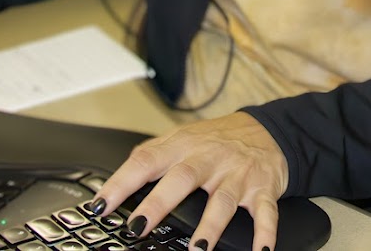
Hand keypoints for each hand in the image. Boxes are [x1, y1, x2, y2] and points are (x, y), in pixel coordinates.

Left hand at [91, 111, 287, 250]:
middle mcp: (209, 159)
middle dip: (159, 204)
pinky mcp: (262, 188)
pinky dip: (265, 232)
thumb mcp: (184, 136)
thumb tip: (121, 172)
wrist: (269, 131)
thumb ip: (154, 151)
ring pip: (222, 200)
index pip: (146, 161)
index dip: (121, 183)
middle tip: (138, 227)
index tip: (101, 205)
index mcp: (184, 147)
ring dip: (210, 226)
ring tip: (198, 250)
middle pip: (182, 178)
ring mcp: (236, 175)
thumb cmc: (219, 139)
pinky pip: (265, 212)